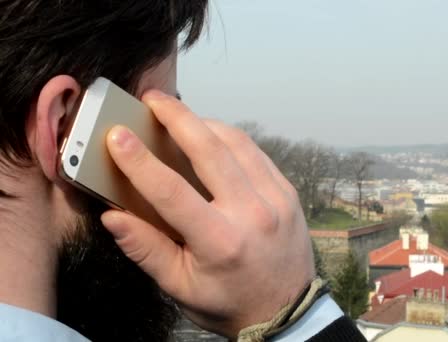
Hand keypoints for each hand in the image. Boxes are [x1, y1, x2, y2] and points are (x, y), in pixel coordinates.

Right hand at [100, 90, 314, 337]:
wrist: (287, 311)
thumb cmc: (230, 302)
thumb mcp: (182, 287)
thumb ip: (146, 250)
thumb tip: (113, 216)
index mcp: (220, 242)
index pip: (172, 191)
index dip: (140, 161)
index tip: (118, 135)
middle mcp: (252, 213)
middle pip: (210, 150)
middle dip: (177, 117)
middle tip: (154, 99)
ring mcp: (276, 199)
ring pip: (237, 143)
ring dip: (205, 122)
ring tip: (180, 113)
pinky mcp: (287, 193)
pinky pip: (257, 153)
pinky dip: (231, 138)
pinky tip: (213, 134)